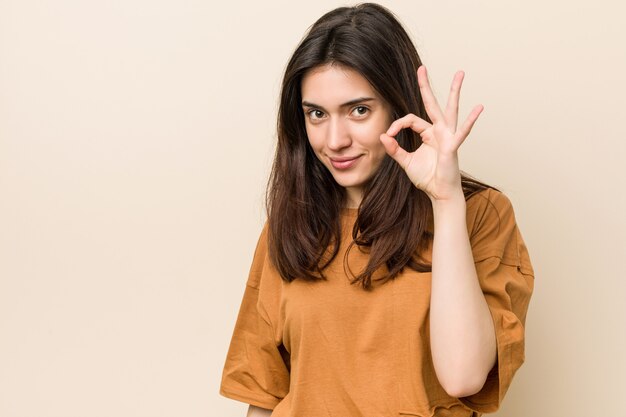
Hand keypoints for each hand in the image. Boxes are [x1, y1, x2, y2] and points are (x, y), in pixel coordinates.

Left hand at [379, 66, 482, 202]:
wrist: (439, 193)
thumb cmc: (427, 177)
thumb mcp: (406, 162)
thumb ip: (394, 149)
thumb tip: (382, 136)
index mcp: (427, 133)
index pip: (410, 119)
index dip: (396, 125)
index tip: (388, 135)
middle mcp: (439, 130)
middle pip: (431, 103)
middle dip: (425, 86)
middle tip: (421, 68)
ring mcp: (448, 136)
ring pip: (450, 109)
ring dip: (454, 91)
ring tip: (459, 74)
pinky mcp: (453, 146)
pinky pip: (462, 132)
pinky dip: (470, 121)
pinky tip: (478, 108)